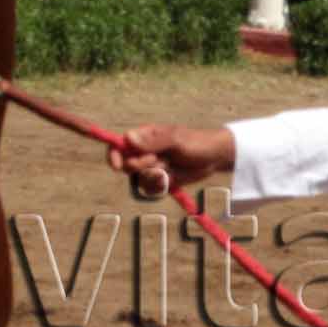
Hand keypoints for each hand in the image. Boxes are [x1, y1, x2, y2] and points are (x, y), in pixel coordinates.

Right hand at [108, 124, 236, 197]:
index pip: (119, 146)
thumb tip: (128, 137)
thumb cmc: (195, 142)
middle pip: (127, 166)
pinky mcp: (159, 181)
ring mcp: (151, 168)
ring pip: (140, 179)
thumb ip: (152, 141)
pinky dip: (163, 185)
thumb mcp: (175, 140)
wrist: (213, 159)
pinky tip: (174, 176)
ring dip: (156, 175)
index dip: (114, 156)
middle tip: (157, 160)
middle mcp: (143, 153)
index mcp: (143, 137)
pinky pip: (152, 189)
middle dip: (141, 167)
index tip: (117, 166)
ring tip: (171, 166)